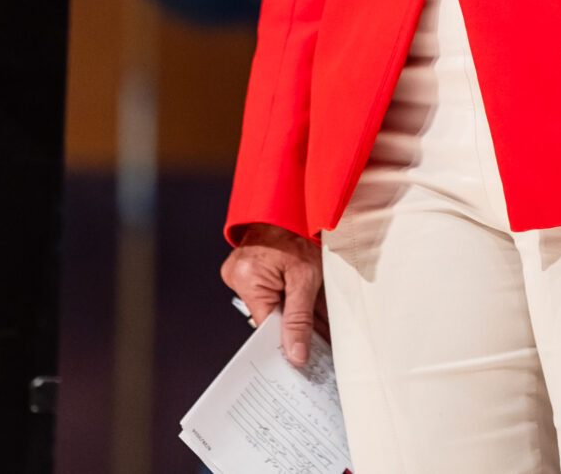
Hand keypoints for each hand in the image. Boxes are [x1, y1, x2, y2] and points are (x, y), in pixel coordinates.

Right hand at [221, 223, 326, 368]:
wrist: (294, 201)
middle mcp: (238, 277)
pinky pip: (271, 293)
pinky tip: (313, 312)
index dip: (289, 342)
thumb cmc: (298, 229)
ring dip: (297, 315)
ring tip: (322, 325)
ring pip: (273, 306)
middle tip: (322, 343)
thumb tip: (295, 354)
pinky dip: (291, 300)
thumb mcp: (306, 277)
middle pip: (270, 318)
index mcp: (247, 279)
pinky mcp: (250, 270)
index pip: (266, 327)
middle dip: (298, 329)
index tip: (308, 358)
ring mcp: (242, 273)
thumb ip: (300, 318)